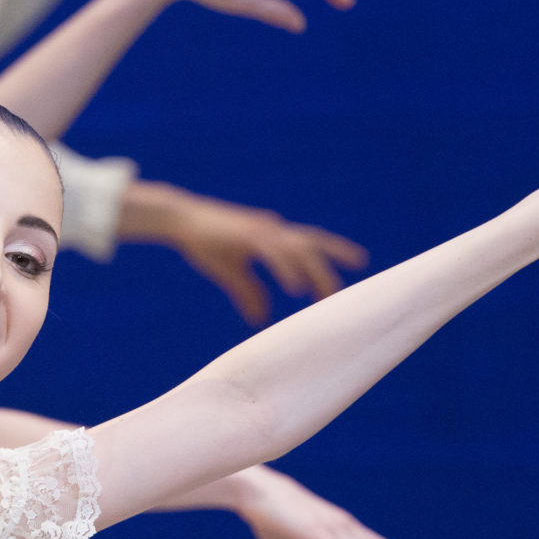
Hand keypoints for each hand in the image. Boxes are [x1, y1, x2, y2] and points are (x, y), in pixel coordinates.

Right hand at [119, 180, 370, 325]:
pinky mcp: (246, 236)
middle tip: (344, 293)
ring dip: (315, 273)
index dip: (335, 249)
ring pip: (298, 250)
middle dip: (333, 265)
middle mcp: (272, 230)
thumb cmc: (205, 242)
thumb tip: (260, 319)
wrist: (179, 219)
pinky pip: (273, 254)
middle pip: (312, 246)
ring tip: (327, 296)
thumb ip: (248, 293)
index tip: (359, 260)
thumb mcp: (230, 272)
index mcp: (271, 236)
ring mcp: (261, 231)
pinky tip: (296, 287)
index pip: (311, 241)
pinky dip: (287, 270)